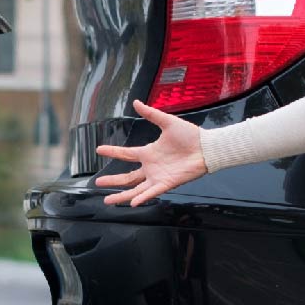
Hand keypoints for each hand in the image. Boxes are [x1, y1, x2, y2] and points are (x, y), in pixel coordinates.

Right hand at [92, 100, 207, 206]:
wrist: (207, 147)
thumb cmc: (190, 135)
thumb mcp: (167, 122)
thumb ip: (151, 114)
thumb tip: (136, 102)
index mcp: (149, 152)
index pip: (126, 154)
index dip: (112, 152)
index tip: (99, 149)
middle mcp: (151, 167)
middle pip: (127, 177)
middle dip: (112, 181)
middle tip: (97, 182)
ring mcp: (158, 177)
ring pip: (135, 189)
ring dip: (121, 195)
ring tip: (107, 201)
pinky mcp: (167, 183)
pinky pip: (152, 192)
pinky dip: (142, 197)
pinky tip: (132, 202)